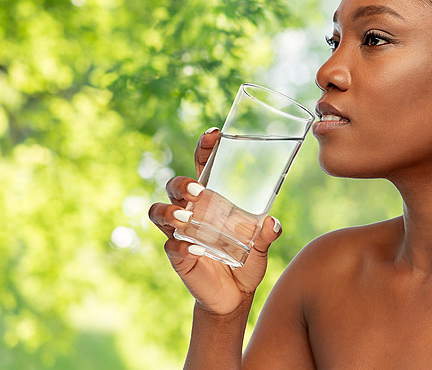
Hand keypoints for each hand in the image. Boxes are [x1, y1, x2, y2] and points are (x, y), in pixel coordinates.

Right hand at [149, 128, 281, 314]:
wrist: (235, 296)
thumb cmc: (246, 262)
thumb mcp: (260, 247)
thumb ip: (266, 235)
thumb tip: (272, 223)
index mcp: (211, 200)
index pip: (201, 167)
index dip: (204, 148)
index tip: (214, 134)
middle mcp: (191, 212)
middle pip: (173, 186)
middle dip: (181, 184)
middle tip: (198, 191)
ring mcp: (180, 233)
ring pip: (159, 212)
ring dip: (170, 212)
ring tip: (187, 218)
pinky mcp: (178, 256)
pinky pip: (171, 246)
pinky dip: (182, 246)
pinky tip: (196, 250)